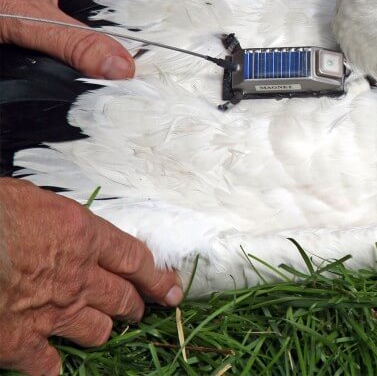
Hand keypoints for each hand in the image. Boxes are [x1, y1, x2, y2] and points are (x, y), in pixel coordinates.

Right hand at [0, 178, 182, 375]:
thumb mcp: (34, 200)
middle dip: (134, 305)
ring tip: (103, 331)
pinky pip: (48, 365)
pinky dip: (52, 367)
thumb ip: (59, 220)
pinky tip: (54, 366)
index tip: (172, 289)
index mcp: (84, 236)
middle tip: (138, 309)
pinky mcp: (21, 342)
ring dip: (102, 331)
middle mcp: (78, 277)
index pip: (136, 260)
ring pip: (97, 332)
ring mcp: (53, 313)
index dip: (157, 277)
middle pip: (123, 298)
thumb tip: (60, 224)